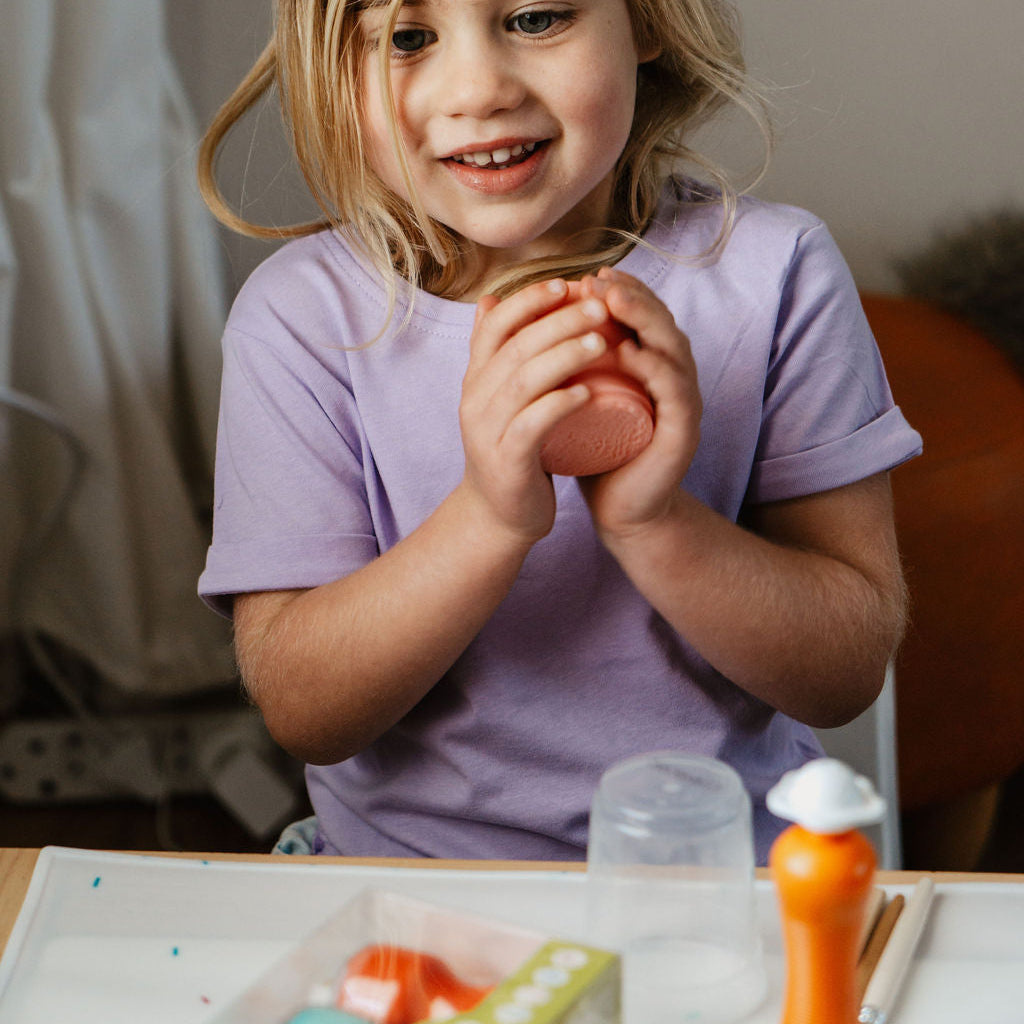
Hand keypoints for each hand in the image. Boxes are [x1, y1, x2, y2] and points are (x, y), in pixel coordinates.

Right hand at [457, 277, 617, 543]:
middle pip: (515, 347)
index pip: (494, 325)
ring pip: (524, 381)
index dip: (528, 300)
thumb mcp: (500, 398)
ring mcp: (487, 430)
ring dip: (564, 355)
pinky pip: (532, 425)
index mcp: (476, 379)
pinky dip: (559, 404)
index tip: (566, 284)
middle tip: (598, 306)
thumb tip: (491, 299)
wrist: (498, 516)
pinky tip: (588, 392)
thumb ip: (499, 354)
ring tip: (601, 340)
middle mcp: (475, 400)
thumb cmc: (512, 451)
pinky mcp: (506, 460)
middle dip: (558, 320)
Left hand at [575, 268, 701, 537]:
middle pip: (661, 323)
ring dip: (645, 321)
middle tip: (601, 281)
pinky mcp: (683, 433)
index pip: (642, 316)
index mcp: (651, 367)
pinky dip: (657, 369)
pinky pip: (676, 392)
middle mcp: (673, 379)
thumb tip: (520, 328)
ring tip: (613, 302)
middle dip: (632, 295)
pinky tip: (633, 353)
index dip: (620, 290)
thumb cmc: (595, 454)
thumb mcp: (573, 400)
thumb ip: (558, 367)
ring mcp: (682, 404)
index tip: (588, 277)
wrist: (620, 510)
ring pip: (673, 349)